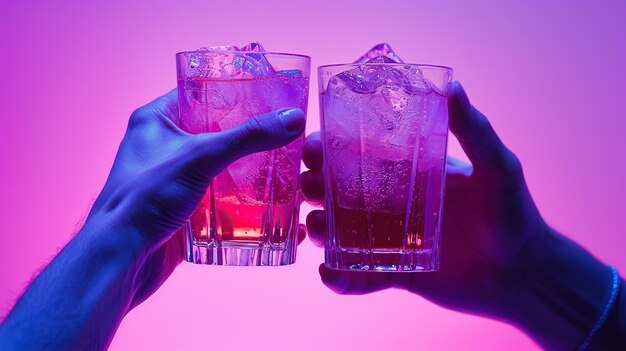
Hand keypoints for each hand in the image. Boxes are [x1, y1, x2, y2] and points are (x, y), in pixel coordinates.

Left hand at [86, 89, 306, 306]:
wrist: (122, 259)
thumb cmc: (145, 197)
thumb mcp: (201, 156)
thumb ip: (248, 137)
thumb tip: (291, 120)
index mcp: (156, 121)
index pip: (199, 93)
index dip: (232, 92)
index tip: (267, 95)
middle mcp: (163, 147)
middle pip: (215, 133)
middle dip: (249, 137)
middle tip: (282, 133)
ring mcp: (173, 181)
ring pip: (219, 168)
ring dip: (248, 171)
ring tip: (283, 167)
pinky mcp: (182, 210)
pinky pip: (217, 198)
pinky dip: (240, 201)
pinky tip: (268, 204)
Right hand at [301, 81, 548, 319]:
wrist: (524, 275)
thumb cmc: (514, 215)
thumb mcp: (498, 168)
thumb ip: (474, 131)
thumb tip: (453, 85)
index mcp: (410, 172)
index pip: (360, 155)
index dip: (329, 149)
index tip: (310, 149)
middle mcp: (394, 203)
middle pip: (340, 191)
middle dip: (315, 188)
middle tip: (306, 190)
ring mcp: (391, 238)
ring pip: (340, 232)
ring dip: (319, 229)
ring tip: (316, 230)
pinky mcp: (395, 272)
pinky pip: (358, 275)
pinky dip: (338, 277)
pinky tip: (330, 275)